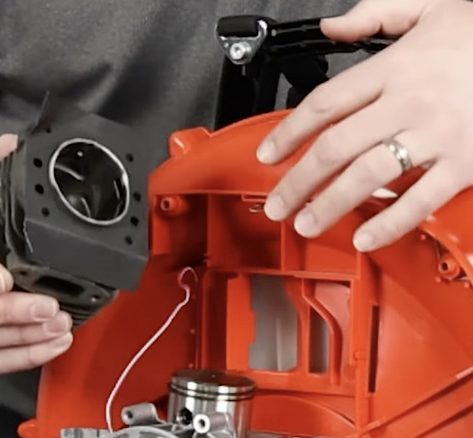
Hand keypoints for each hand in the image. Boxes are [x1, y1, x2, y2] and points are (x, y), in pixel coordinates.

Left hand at [257, 0, 472, 251]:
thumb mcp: (430, 2)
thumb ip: (374, 13)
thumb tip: (332, 27)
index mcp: (394, 67)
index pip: (323, 104)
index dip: (287, 133)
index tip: (267, 155)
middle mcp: (408, 102)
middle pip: (335, 147)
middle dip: (298, 180)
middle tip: (276, 204)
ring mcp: (437, 135)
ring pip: (368, 176)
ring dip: (330, 204)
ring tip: (306, 223)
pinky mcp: (466, 161)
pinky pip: (422, 199)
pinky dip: (391, 222)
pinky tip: (366, 237)